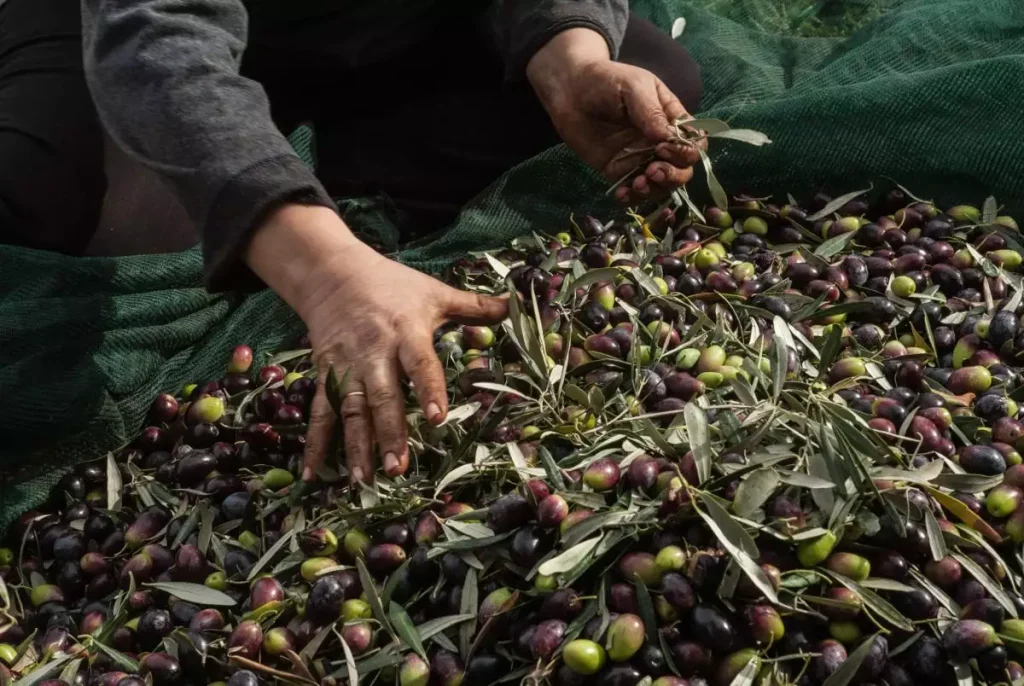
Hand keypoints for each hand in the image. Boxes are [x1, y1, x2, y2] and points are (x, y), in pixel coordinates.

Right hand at [244, 204, 507, 484]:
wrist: (332, 275)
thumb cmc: (392, 285)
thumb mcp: (434, 292)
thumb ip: (474, 305)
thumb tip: (517, 304)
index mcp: (405, 331)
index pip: (420, 363)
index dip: (429, 390)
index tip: (437, 419)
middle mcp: (374, 353)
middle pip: (381, 396)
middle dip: (388, 432)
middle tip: (398, 467)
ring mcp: (346, 366)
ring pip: (350, 409)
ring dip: (356, 446)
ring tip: (364, 479)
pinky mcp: (325, 375)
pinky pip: (321, 413)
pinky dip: (317, 444)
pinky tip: (316, 474)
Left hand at [527, 29, 699, 203]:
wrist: (569, 91)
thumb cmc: (606, 80)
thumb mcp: (633, 87)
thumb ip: (651, 112)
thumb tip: (667, 139)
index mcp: (671, 118)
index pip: (694, 142)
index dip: (687, 151)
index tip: (664, 148)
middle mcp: (660, 141)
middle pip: (683, 168)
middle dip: (673, 175)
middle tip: (652, 171)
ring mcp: (641, 158)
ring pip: (662, 184)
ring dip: (655, 189)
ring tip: (637, 184)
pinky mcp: (620, 170)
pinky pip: (634, 190)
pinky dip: (633, 197)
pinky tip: (623, 194)